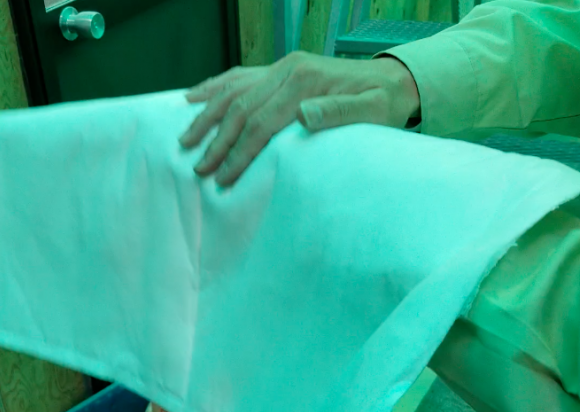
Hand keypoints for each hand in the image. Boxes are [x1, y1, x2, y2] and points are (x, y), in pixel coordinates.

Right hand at [179, 52, 420, 185]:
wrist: (393, 79)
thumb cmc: (383, 103)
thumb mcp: (373, 112)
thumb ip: (339, 113)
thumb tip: (304, 115)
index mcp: (305, 82)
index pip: (261, 121)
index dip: (240, 151)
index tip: (224, 177)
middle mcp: (288, 69)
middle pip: (240, 106)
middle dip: (217, 140)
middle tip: (199, 168)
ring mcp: (281, 67)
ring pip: (233, 89)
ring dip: (207, 115)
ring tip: (186, 140)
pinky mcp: (279, 69)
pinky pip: (239, 76)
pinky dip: (214, 87)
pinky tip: (193, 98)